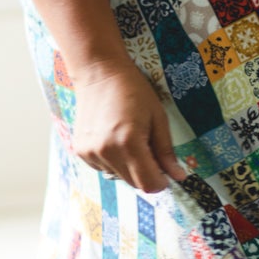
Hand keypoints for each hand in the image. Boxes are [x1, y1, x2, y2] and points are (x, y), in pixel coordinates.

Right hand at [67, 57, 187, 193]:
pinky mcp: (80, 151)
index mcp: (129, 143)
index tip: (165, 173)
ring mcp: (90, 153)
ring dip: (129, 167)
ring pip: (118, 176)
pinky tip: (113, 138)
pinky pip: (103, 168)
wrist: (99, 73)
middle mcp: (106, 152)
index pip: (147, 184)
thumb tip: (179, 176)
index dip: (160, 183)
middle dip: (146, 173)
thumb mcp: (158, 118)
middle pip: (133, 183)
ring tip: (128, 139)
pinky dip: (113, 161)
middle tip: (148, 148)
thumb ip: (166, 151)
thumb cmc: (134, 91)